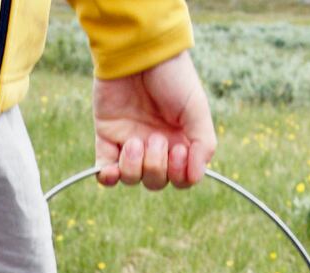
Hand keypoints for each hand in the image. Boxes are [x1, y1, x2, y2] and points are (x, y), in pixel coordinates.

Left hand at [93, 50, 214, 190]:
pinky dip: (109, 177)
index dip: (180, 175)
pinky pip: (106, 172)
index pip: (182, 178)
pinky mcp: (107, 138)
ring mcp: (131, 143)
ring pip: (132, 178)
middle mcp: (156, 146)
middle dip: (156, 167)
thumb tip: (196, 176)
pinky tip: (113, 169)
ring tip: (135, 141)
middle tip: (156, 138)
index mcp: (180, 141)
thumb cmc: (172, 77)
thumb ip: (203, 143)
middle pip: (156, 182)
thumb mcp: (196, 109)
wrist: (139, 53)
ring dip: (134, 167)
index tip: (179, 151)